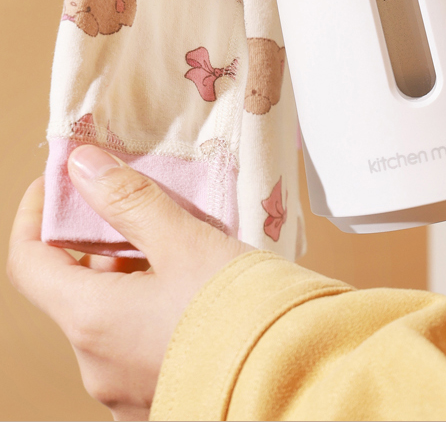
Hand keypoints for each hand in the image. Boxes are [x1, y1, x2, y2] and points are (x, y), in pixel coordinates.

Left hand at [7, 147, 251, 420]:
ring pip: (111, 318)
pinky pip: (139, 345)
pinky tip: (197, 286)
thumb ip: (131, 201)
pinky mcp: (160, 398)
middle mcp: (96, 365)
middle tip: (143, 203)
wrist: (297, 384)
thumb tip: (83, 167)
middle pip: (75, 289)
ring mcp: (125, 391)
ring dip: (134, 274)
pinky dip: (153, 307)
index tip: (64, 182)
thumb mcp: (187, 241)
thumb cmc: (242, 312)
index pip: (29, 263)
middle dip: (102, 241)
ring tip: (184, 241)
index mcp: (92, 322)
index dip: (37, 215)